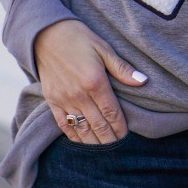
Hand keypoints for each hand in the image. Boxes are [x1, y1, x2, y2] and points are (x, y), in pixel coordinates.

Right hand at [34, 19, 147, 143]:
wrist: (45, 35)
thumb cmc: (78, 39)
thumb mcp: (104, 48)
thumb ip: (122, 68)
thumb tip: (143, 81)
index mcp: (95, 82)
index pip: (112, 113)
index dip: (120, 128)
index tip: (126, 137)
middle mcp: (79, 95)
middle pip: (98, 125)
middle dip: (110, 140)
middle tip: (119, 148)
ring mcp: (63, 100)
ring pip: (82, 129)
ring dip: (94, 143)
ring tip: (104, 151)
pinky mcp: (51, 101)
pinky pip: (63, 125)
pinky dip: (74, 136)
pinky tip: (82, 142)